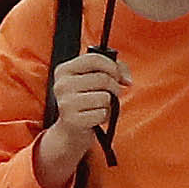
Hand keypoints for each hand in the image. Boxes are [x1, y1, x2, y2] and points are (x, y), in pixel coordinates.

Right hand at [35, 49, 125, 184]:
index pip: (93, 58)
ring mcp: (65, 102)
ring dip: (108, 104)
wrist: (71, 129)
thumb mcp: (94, 78)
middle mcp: (62, 84)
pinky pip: (102, 114)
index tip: (118, 76)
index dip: (112, 66)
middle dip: (115, 87)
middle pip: (103, 79)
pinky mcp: (72, 119)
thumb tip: (127, 80)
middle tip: (111, 94)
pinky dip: (104, 116)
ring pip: (105, 97)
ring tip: (99, 106)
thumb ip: (115, 69)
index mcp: (64, 70)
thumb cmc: (87, 99)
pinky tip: (95, 116)